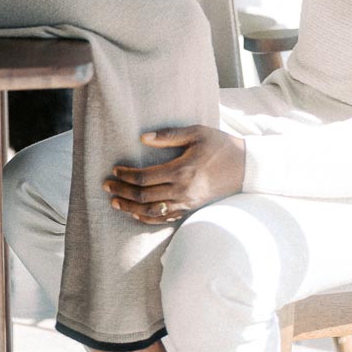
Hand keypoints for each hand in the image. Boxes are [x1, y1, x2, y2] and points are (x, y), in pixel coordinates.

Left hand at [104, 126, 245, 222]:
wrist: (245, 167)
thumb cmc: (220, 145)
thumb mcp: (196, 133)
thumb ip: (169, 136)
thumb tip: (143, 138)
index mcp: (182, 170)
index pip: (145, 177)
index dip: (127, 175)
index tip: (115, 169)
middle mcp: (182, 190)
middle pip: (144, 196)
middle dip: (122, 190)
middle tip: (106, 185)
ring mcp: (187, 203)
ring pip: (151, 211)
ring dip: (130, 207)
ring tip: (114, 201)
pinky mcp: (191, 209)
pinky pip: (165, 219)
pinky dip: (147, 219)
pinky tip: (135, 213)